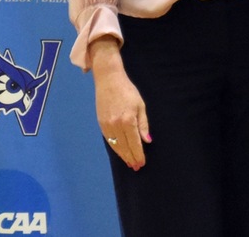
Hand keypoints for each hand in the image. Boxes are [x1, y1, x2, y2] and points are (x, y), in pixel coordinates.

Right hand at [91, 38, 150, 170]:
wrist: (109, 80)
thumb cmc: (128, 91)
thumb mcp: (140, 105)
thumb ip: (143, 124)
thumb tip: (147, 140)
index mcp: (128, 120)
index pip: (134, 143)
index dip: (138, 154)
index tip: (141, 163)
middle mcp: (116, 125)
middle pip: (124, 146)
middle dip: (131, 158)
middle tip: (136, 167)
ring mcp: (107, 125)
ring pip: (115, 145)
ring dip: (122, 155)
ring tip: (129, 162)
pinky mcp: (101, 123)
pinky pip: (109, 140)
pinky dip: (115, 147)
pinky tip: (120, 151)